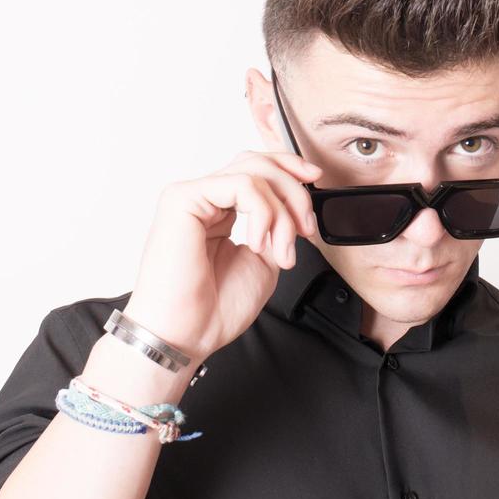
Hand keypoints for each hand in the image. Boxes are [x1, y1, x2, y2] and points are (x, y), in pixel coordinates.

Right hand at [122, 150, 323, 363]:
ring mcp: (192, 196)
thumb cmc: (214, 308)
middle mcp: (205, 199)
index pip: (257, 169)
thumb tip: (297, 210)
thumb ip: (278, 229)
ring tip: (281, 249)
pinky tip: (259, 242)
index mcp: (220, 211)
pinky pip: (241, 184)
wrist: (186, 335)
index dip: (290, 168)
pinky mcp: (182, 199)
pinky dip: (264, 212)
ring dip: (282, 211)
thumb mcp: (264, 262)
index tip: (316, 181)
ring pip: (254, 171)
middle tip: (305, 229)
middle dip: (294, 191)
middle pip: (258, 163)